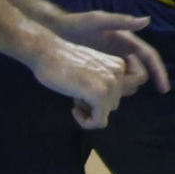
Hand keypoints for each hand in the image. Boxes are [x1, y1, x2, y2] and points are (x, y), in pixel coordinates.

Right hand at [28, 34, 147, 130]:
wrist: (45, 52)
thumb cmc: (61, 62)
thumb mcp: (92, 69)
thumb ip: (105, 81)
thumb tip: (109, 104)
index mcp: (119, 65)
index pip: (129, 91)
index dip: (109, 96)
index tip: (91, 91)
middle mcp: (119, 72)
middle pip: (113, 103)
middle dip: (95, 104)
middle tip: (77, 93)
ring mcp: (111, 83)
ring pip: (106, 112)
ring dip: (89, 110)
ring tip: (74, 95)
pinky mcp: (99, 94)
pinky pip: (99, 121)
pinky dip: (87, 122)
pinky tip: (74, 110)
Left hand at [52, 11, 170, 93]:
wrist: (54, 31)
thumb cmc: (76, 24)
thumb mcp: (98, 21)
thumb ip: (121, 21)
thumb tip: (146, 20)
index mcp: (127, 42)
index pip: (150, 59)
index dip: (159, 73)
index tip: (164, 89)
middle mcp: (123, 54)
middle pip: (137, 75)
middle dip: (129, 85)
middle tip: (113, 94)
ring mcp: (112, 64)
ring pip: (124, 82)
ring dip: (116, 91)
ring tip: (99, 96)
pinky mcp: (100, 72)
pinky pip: (110, 85)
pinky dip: (105, 92)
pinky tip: (92, 97)